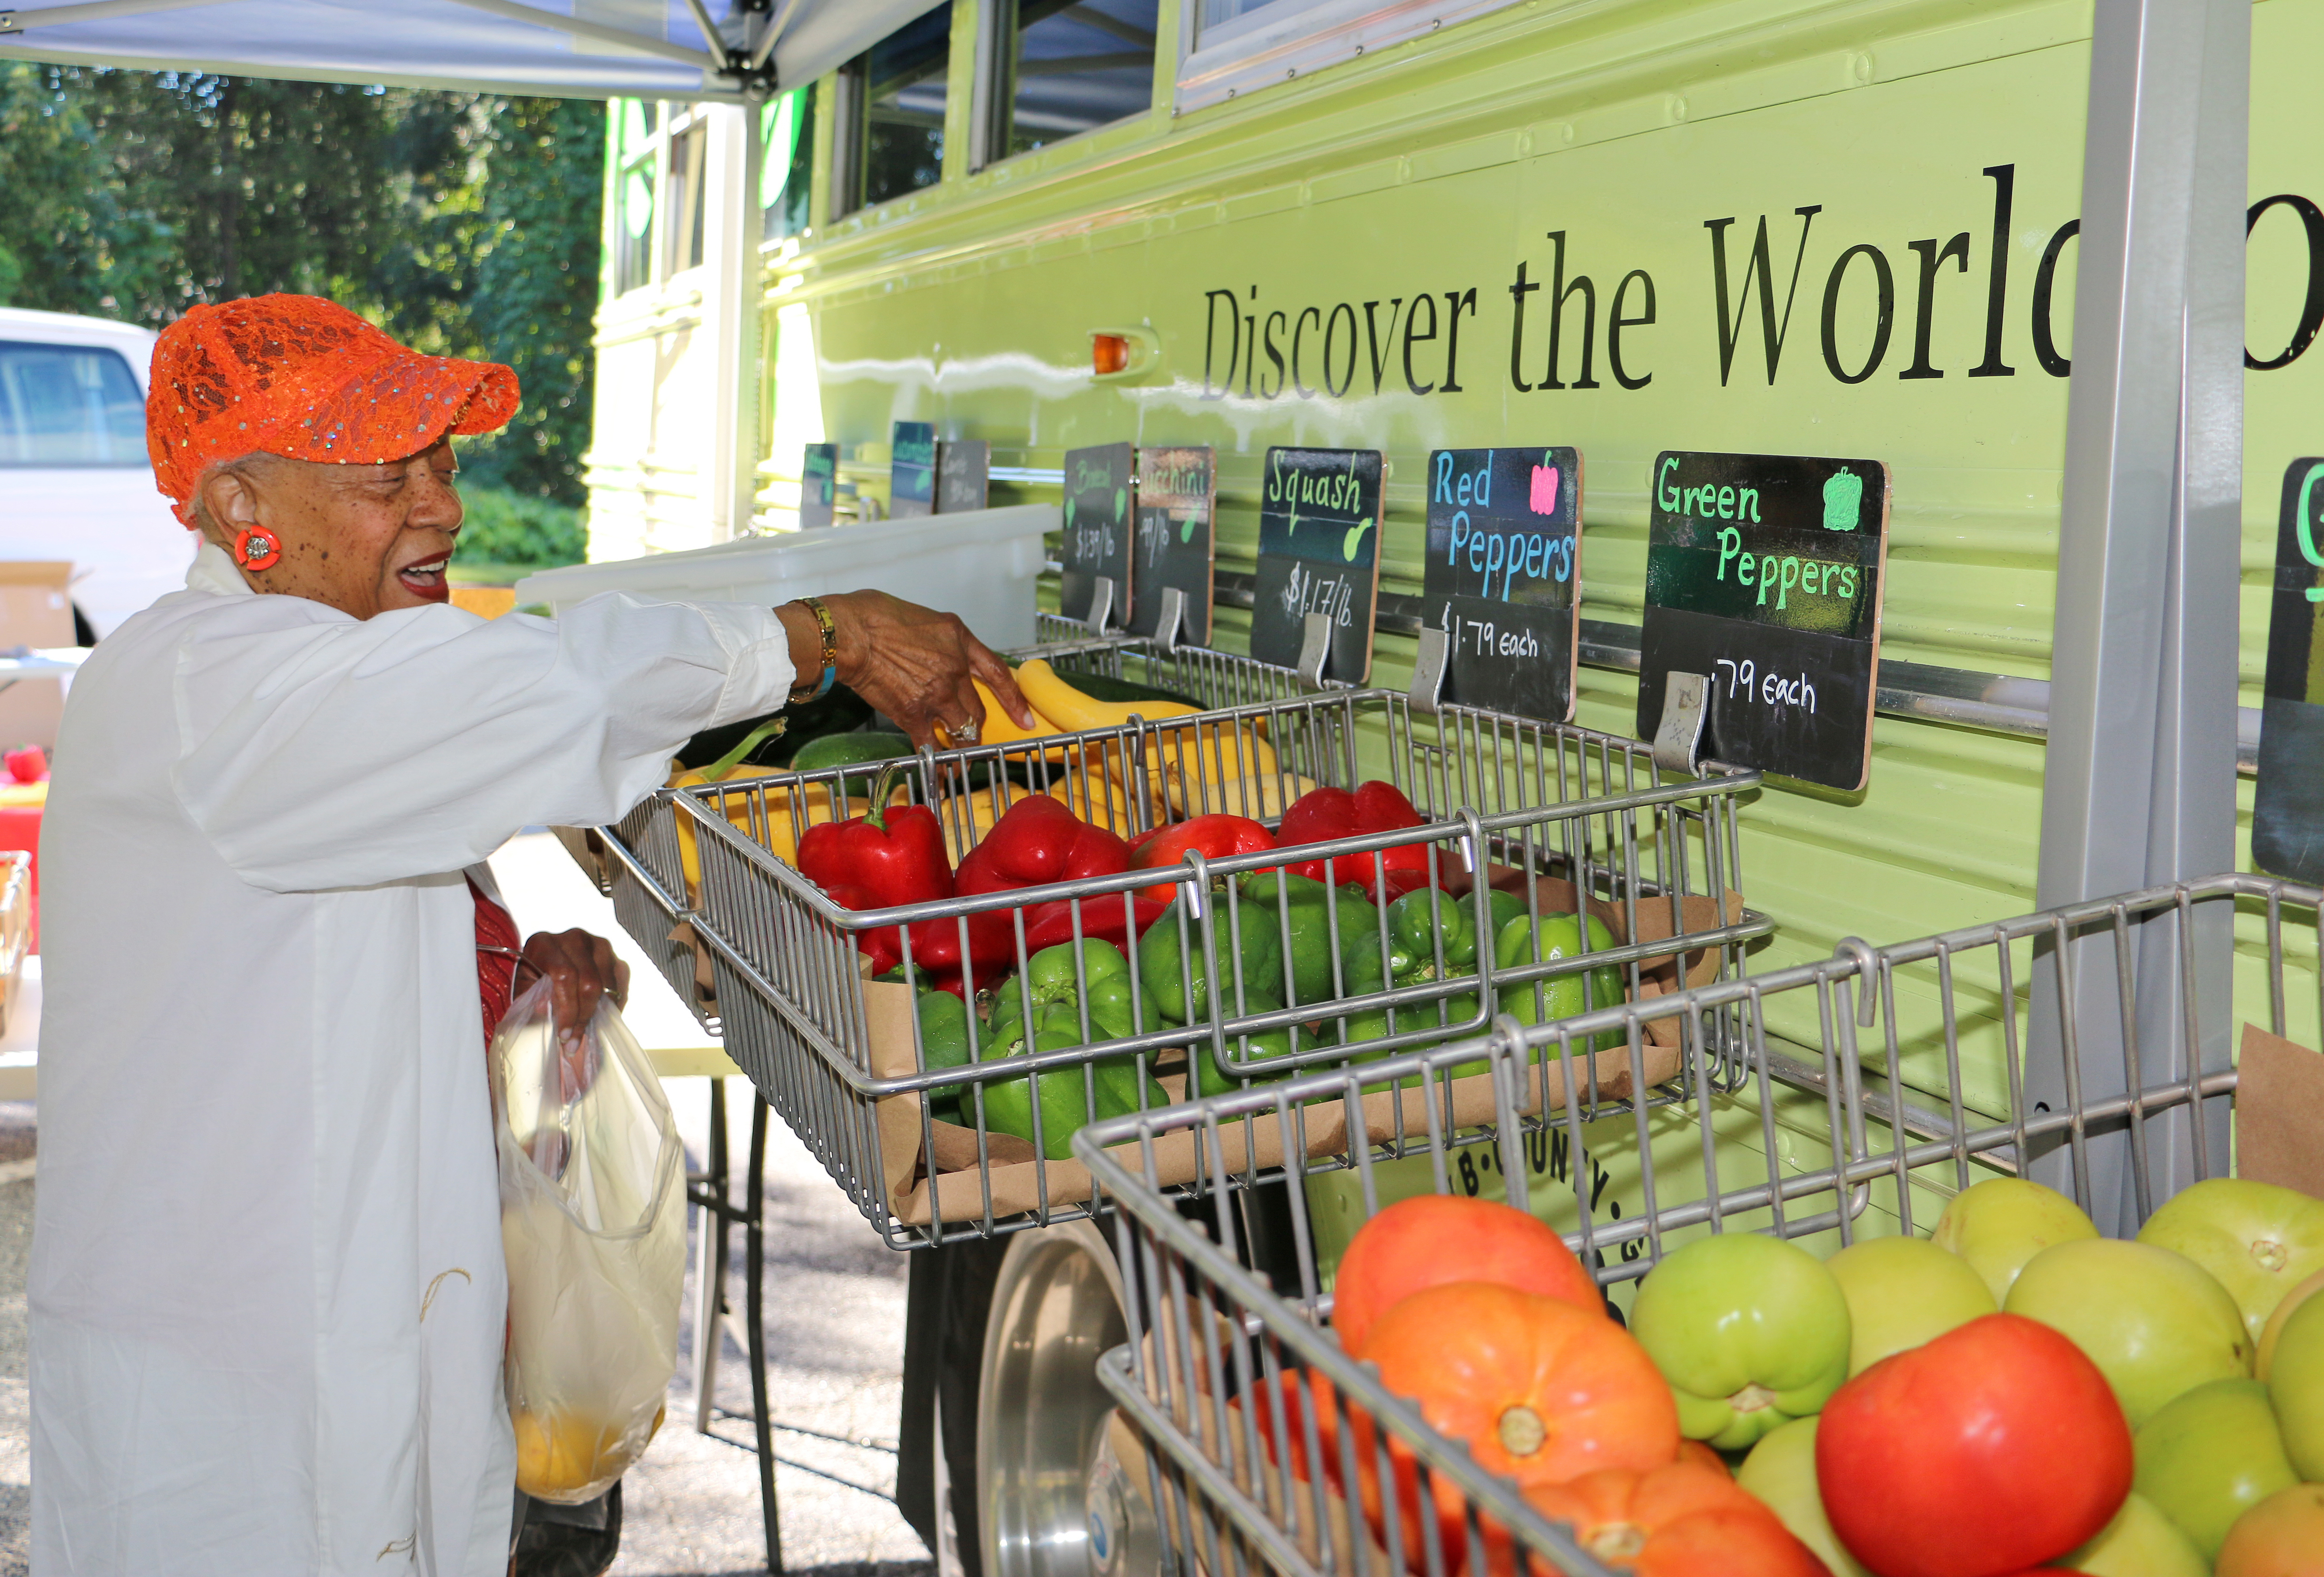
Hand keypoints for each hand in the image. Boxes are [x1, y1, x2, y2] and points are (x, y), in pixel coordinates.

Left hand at [514, 928, 629, 1039]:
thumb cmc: (532, 977)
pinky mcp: (613, 954)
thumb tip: (545, 1009)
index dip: (568, 1008)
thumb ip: (531, 998)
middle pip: (590, 981)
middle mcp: (574, 938)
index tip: (564, 1035)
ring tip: (587, 1033)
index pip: (565, 975)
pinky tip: (601, 1018)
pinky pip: (621, 982)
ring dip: (600, 1014)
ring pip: (608, 984)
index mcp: (546, 943)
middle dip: (584, 1017)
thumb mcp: (524, 988)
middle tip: (575, 1042)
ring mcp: (598, 944)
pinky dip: (614, 1004)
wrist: (546, 962)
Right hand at [781, 590, 1032, 747]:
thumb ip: (943, 641)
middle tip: (970, 735)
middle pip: (978, 710)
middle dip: (975, 726)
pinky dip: (936, 761)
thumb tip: (943, 657)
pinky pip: (931, 746)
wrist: (850, 633)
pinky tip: (938, 772)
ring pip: (962, 731)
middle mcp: (955, 669)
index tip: (1027, 720)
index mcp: (959, 640)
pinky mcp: (913, 714)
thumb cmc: (876, 616)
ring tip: (957, 754)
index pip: (997, 674)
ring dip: (961, 745)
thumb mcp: (926, 618)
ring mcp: (936, 695)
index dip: (1015, 700)